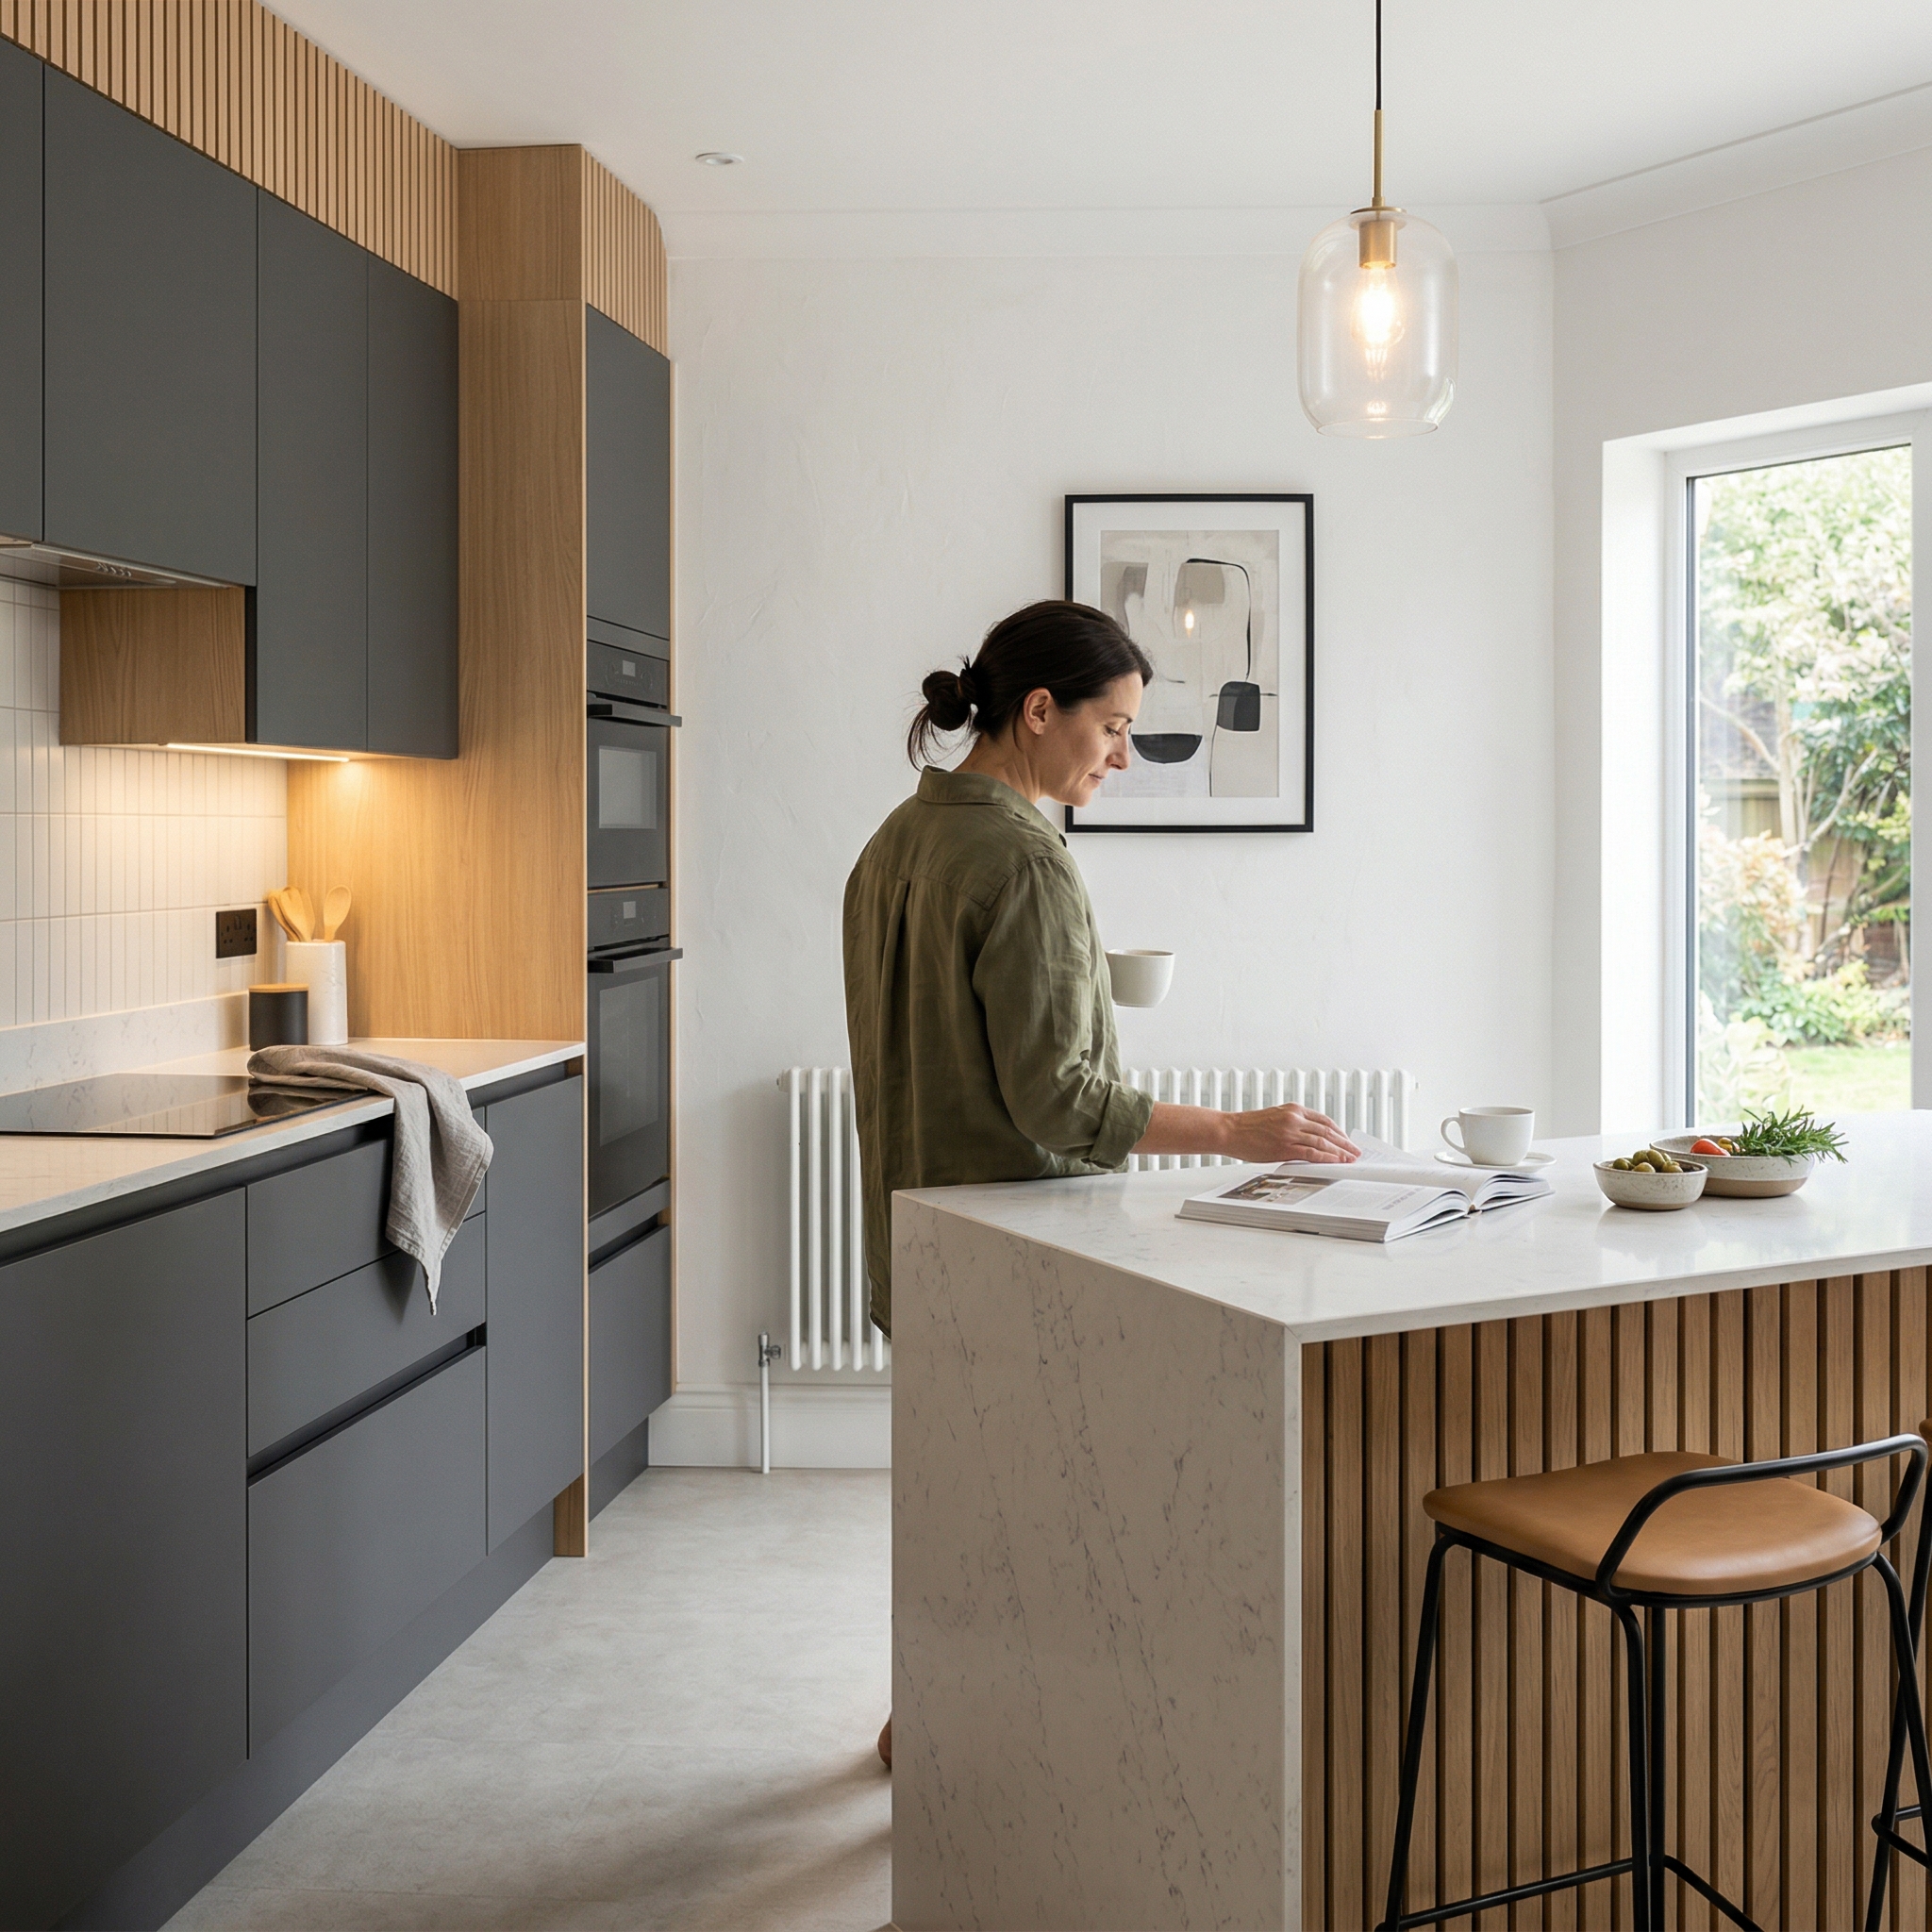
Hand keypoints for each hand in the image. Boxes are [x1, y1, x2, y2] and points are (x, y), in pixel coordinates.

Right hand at [1131, 1099, 1362, 1162]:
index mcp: (1293, 1109)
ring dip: (1340, 1152)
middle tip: (1356, 1152)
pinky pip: (1311, 1153)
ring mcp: (1290, 1132)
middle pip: (1328, 1131)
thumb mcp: (1275, 1118)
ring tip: (1350, 1159)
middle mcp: (1294, 1118)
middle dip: (1345, 1143)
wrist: (1229, 1130)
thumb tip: (1312, 1139)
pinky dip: (1326, 1158)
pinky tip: (1335, 1163)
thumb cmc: (1248, 1127)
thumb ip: (1294, 1125)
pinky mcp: (1284, 1146)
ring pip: (1323, 1142)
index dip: (1339, 1132)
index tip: (1347, 1140)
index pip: (1325, 1120)